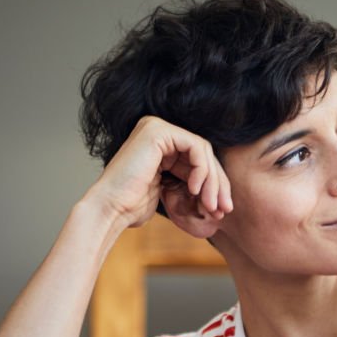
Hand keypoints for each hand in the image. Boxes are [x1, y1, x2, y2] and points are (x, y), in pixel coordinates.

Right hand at [89, 115, 232, 227]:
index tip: (221, 210)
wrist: (111, 210)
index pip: (198, 159)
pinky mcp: (158, 131)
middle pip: (203, 154)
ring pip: (203, 151)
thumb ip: (188, 181)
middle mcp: (158, 130)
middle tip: (225, 209)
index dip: (214, 185)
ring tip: (212, 206)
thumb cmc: (133, 207)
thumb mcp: (169, 191)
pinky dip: (201, 170)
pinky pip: (196, 147)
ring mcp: (156, 127)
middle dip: (218, 184)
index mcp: (159, 143)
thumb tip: (220, 190)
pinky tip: (194, 189)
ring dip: (213, 181)